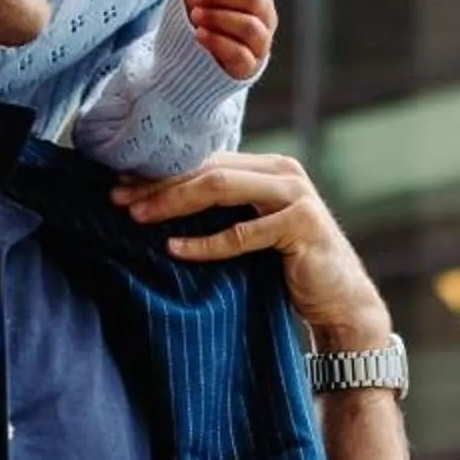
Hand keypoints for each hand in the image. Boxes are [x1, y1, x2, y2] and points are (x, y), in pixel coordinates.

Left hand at [114, 153, 387, 345]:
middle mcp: (284, 172)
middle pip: (210, 169)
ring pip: (222, 188)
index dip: (162, 171)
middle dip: (159, 183)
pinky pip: (242, 233)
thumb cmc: (289, 266)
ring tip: (137, 216)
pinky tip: (174, 249)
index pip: (207, 160)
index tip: (121, 184)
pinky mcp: (302, 226)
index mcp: (269, 167)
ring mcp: (296, 196)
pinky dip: (205, 242)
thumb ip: (225, 208)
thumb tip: (160, 202)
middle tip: (118, 198)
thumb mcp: (254, 228)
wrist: (341, 299)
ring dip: (174, 201)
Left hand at [181, 0, 274, 80]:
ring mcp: (260, 44)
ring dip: (218, 17)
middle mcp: (266, 19)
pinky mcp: (248, 67)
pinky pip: (240, 53)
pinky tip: (198, 34)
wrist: (186, 56)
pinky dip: (217, 41)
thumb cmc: (199, 17)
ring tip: (195, 16)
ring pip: (250, 26)